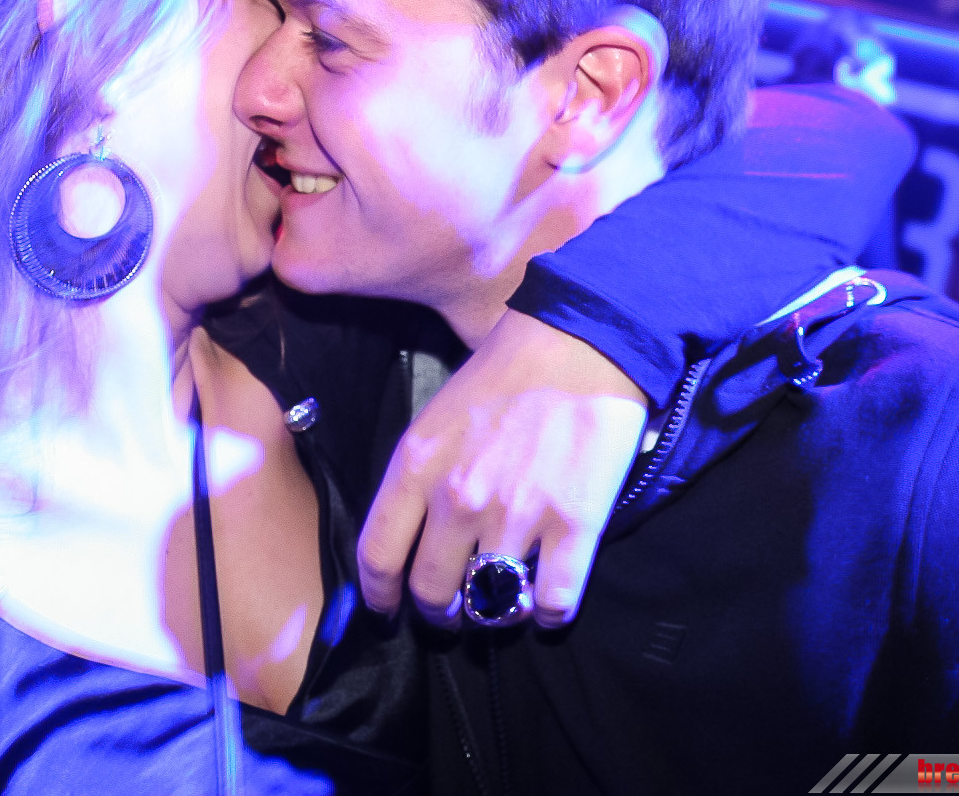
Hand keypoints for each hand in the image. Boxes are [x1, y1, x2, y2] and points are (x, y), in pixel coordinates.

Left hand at [358, 309, 647, 627]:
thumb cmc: (507, 372)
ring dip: (495, 612)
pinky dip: (548, 614)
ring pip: (491, 605)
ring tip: (503, 603)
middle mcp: (458, 499)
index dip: (379, 596)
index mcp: (417, 466)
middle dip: (438, 613)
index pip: (377, 556)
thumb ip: (420, 476)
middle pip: (431, 592)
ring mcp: (517, 516)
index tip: (387, 611)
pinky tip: (547, 604)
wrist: (581, 343)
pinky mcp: (574, 526)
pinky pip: (552, 602)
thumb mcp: (436, 417)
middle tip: (451, 612)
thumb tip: (416, 534)